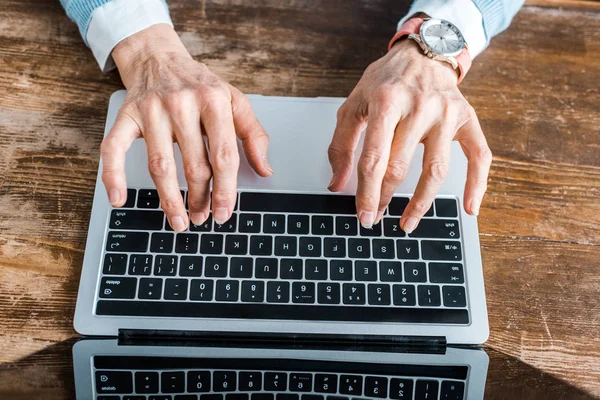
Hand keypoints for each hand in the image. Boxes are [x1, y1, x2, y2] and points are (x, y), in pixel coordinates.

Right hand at [101, 24, 271, 230]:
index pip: (224, 155)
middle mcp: (182, 103)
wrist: (159, 57)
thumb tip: (265, 170)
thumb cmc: (200, 85)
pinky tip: (119, 199)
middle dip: (200, 198)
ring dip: (170, 199)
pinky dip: (113, 176)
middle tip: (202, 217)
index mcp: (214, 101)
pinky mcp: (126, 115)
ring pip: (160, 165)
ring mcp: (152, 110)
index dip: (226, 189)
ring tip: (179, 220)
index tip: (225, 211)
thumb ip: (253, 134)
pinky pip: (115, 149)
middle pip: (193, 164)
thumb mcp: (234, 100)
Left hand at [328, 40, 491, 231]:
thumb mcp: (354, 105)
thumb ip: (341, 145)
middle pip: (401, 166)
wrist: (422, 53)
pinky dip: (478, 184)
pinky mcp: (467, 118)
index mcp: (387, 101)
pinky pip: (479, 156)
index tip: (363, 214)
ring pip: (436, 169)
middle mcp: (419, 106)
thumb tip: (336, 184)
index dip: (366, 191)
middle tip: (376, 217)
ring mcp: (446, 113)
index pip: (374, 157)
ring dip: (421, 202)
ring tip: (407, 223)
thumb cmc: (385, 81)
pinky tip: (469, 207)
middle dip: (385, 197)